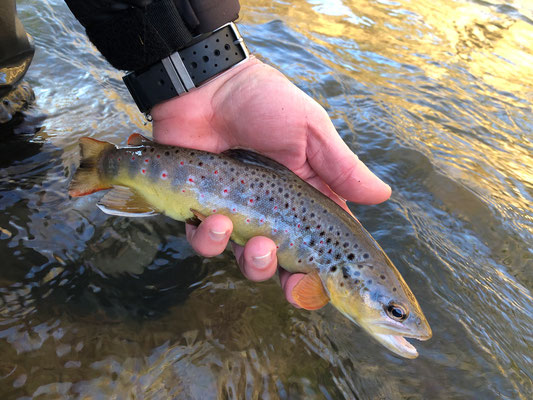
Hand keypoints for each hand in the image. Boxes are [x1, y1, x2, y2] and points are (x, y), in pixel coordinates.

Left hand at [152, 57, 390, 307]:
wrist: (208, 83)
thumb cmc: (263, 101)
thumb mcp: (311, 130)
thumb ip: (341, 167)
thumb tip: (383, 195)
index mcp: (302, 198)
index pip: (320, 244)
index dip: (324, 272)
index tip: (326, 288)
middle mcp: (271, 213)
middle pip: (284, 264)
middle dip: (288, 281)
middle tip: (291, 278)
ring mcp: (236, 214)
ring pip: (245, 261)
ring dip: (252, 262)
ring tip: (252, 239)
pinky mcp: (200, 210)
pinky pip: (205, 242)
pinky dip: (210, 239)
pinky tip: (213, 218)